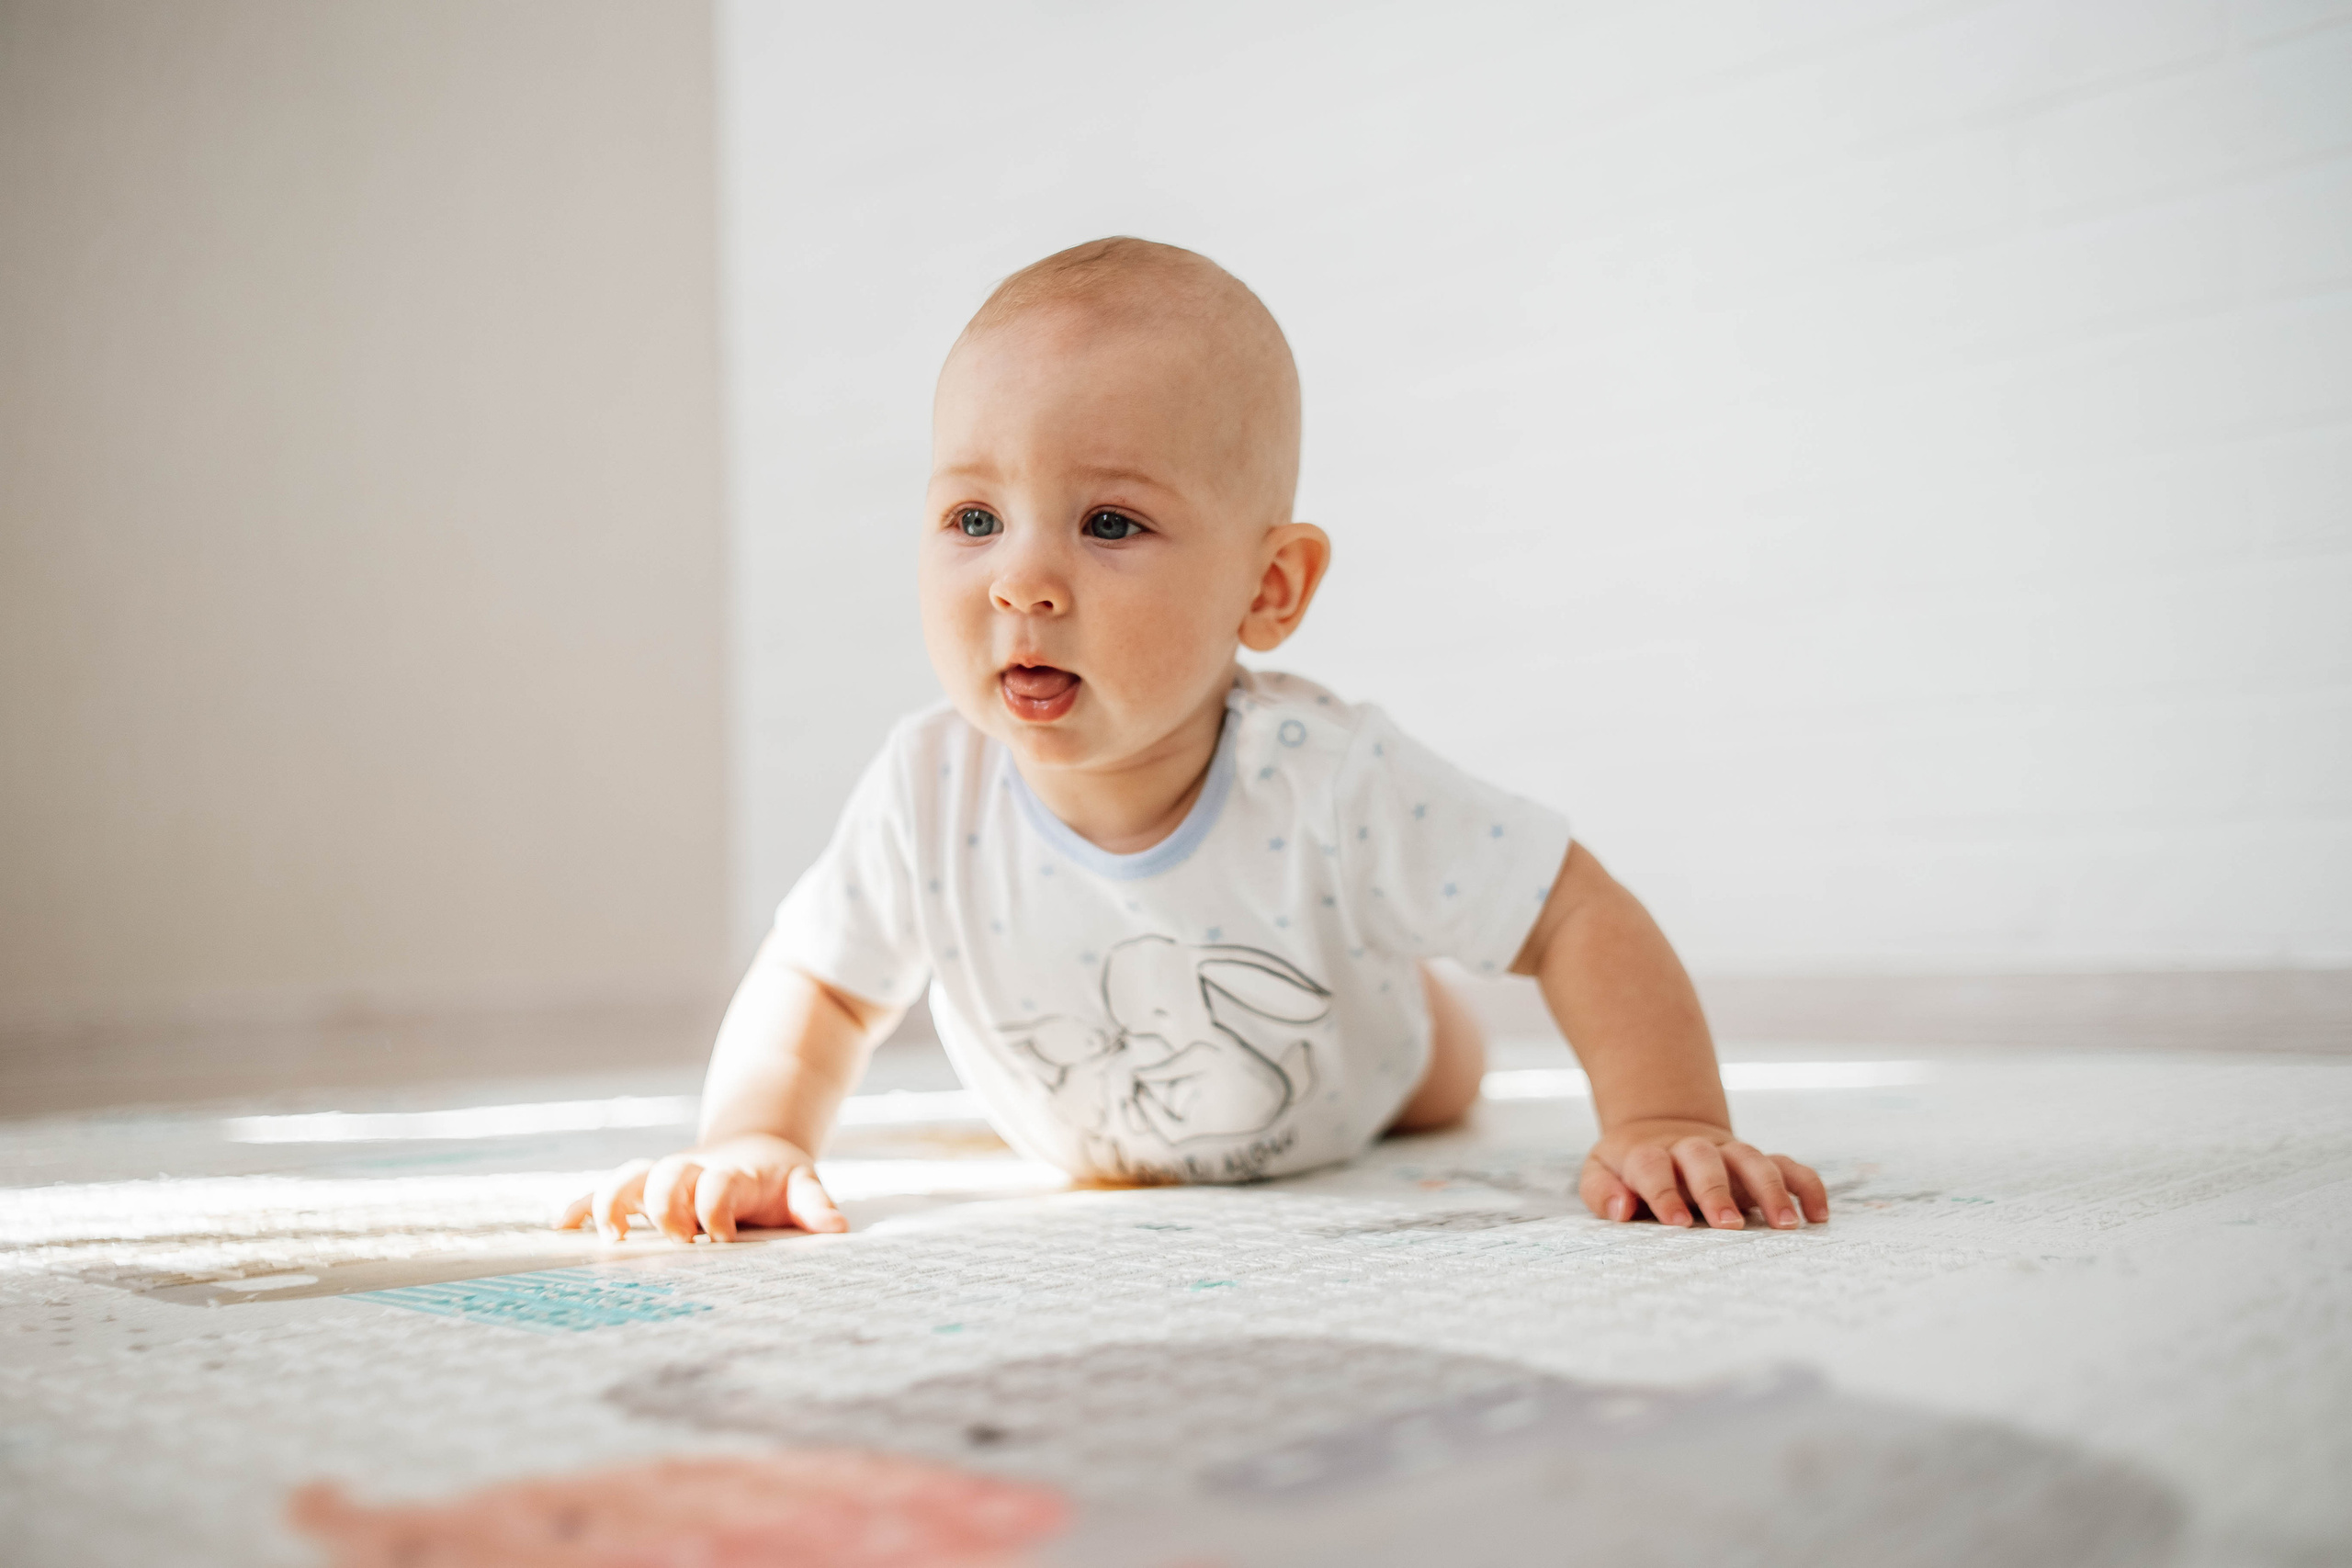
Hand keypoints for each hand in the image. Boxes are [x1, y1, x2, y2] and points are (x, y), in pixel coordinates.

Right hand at [555, 1132, 845, 1243]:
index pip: (718, 1184)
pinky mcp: (642, 1187)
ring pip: (630, 1175)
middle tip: (672, 1240)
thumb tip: (837, 1229)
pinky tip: (561, 1225)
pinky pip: (605, 1189)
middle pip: (667, 1174)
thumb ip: (815, 1206)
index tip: (723, 1238)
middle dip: (664, 1205)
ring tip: (605, 1237)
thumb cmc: (779, 1180)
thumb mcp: (803, 1187)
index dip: (716, 1207)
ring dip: (613, 1201)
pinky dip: (583, 1203)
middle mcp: (692, 1169)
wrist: (754, 1147)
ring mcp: (663, 1176)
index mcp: (733, 1172)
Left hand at [1579, 1118, 1827, 1230]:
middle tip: (1729, 1227)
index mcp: (1648, 1153)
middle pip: (1705, 1159)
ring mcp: (1726, 1153)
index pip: (1653, 1167)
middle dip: (1717, 1191)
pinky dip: (1805, 1185)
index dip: (1664, 1193)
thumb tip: (1621, 1209)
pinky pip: (1786, 1165)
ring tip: (1787, 1226)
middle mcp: (1691, 1149)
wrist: (1660, 1129)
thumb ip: (1603, 1192)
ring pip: (1751, 1158)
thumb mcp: (1601, 1174)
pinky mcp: (1753, 1161)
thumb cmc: (1627, 1170)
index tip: (1677, 1223)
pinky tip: (1818, 1215)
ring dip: (1771, 1188)